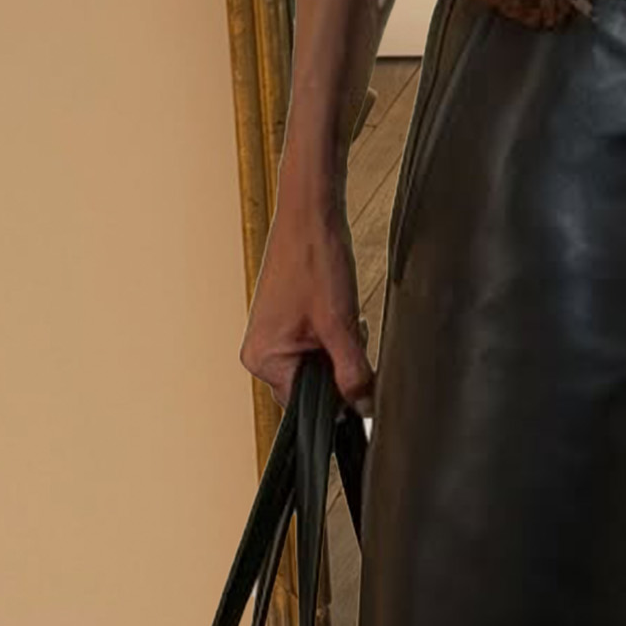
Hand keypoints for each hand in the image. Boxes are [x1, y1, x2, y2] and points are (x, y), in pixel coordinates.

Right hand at [242, 177, 371, 408]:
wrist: (310, 217)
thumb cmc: (315, 262)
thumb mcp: (341, 324)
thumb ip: (352, 372)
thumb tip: (364, 408)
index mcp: (264, 360)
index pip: (305, 404)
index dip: (339, 397)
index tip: (362, 382)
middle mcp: (260, 353)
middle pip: (312, 384)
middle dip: (341, 367)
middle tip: (350, 333)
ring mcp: (271, 337)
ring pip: (318, 363)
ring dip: (340, 348)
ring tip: (344, 316)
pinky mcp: (284, 323)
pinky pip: (315, 344)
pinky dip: (335, 334)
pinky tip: (341, 310)